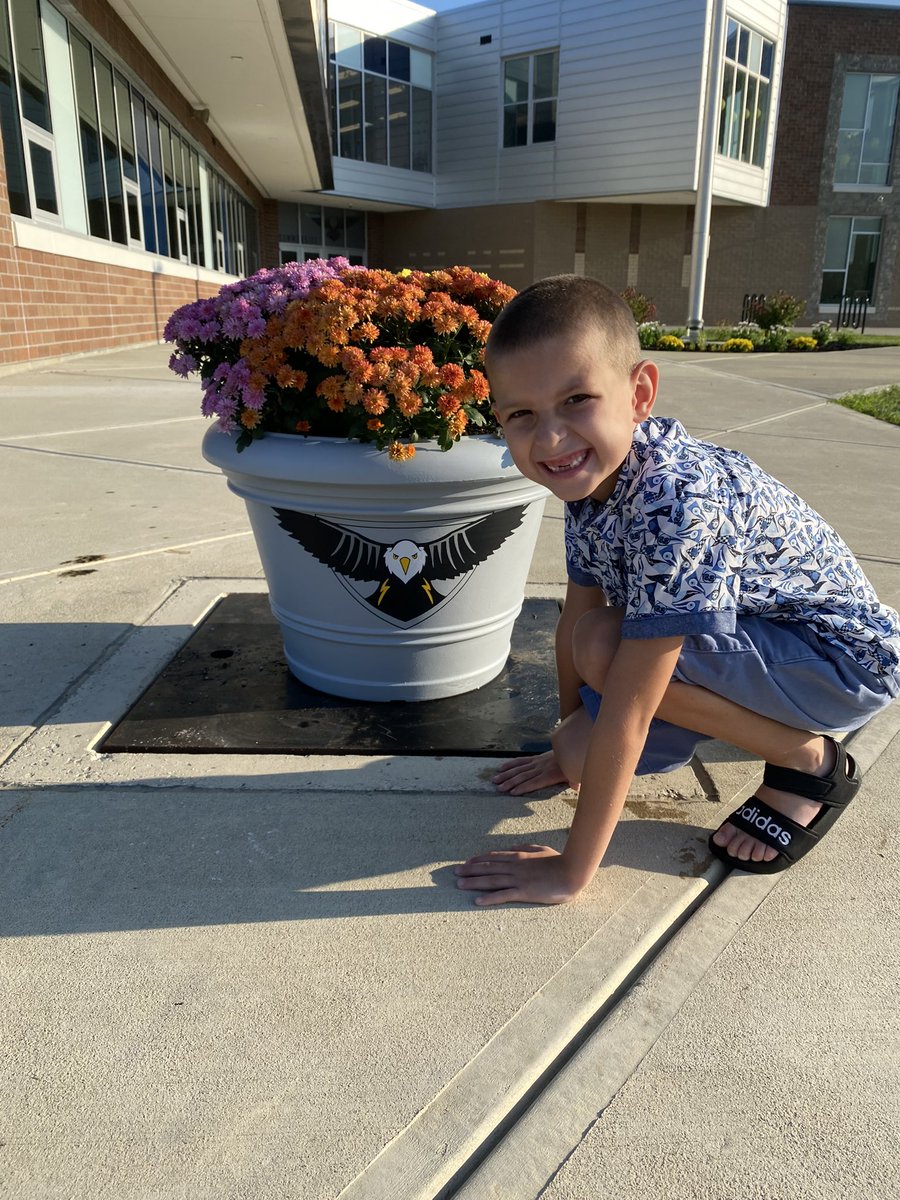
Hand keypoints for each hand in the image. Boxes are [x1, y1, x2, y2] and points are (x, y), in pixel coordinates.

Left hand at [454, 844, 585, 906]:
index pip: (493, 857)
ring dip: (474, 882)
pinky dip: (489, 898)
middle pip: (487, 868)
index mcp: (518, 856)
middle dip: (469, 870)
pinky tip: (477, 901)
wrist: (571, 872)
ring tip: (459, 885)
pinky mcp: (524, 892)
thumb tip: (512, 847)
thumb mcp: (541, 849)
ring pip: (491, 880)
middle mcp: (514, 866)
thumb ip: (526, 847)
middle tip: (454, 872)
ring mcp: (518, 879)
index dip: (478, 860)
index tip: (466, 862)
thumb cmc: (559, 861)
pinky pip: (503, 895)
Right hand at [492, 751, 570, 795]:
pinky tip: (501, 768)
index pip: (535, 782)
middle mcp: (541, 768)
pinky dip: (510, 764)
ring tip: (495, 780)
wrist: (572, 749)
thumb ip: (575, 781)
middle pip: (523, 776)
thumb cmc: (574, 766)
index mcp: (551, 775)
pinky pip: (521, 761)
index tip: (513, 792)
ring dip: (507, 775)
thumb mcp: (576, 775)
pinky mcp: (535, 758)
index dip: (524, 787)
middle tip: (499, 788)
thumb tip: (578, 787)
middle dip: (510, 782)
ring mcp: (537, 762)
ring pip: (519, 769)